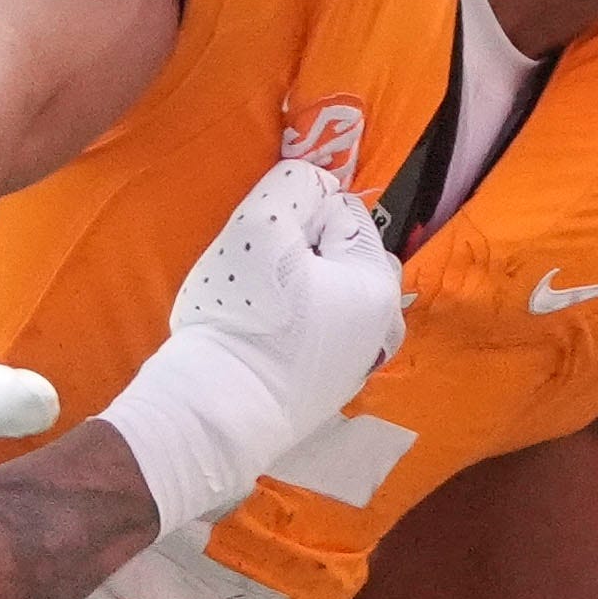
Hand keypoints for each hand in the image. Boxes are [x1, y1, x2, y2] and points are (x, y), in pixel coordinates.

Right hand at [98, 160, 404, 536]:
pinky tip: (262, 341)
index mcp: (378, 282)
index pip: (342, 214)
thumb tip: (313, 186)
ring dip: (301, 292)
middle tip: (259, 271)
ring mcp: (357, 365)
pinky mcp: (327, 393)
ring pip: (330, 299)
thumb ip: (294, 185)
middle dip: (307, 254)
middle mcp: (382, 326)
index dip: (298, 217)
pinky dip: (295, 331)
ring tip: (258, 306)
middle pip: (342, 258)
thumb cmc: (244, 315)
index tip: (265, 243)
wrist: (215, 413)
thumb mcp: (262, 223)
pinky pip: (316, 338)